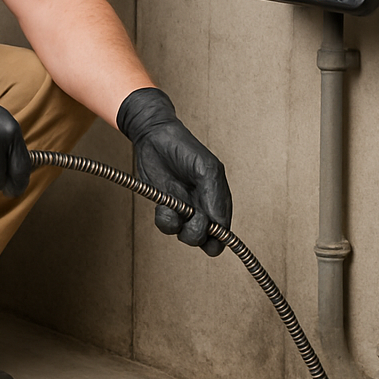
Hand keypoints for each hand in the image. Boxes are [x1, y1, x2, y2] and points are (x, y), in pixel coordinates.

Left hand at [116, 87, 231, 255]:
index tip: (209, 226)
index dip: (218, 237)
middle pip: (206, 242)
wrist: (153, 136)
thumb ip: (215, 196)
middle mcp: (203, 208)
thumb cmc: (184, 148)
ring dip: (178, 226)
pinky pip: (167, 226)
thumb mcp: (206, 168)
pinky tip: (163, 203)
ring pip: (185, 236)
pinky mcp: (166, 207)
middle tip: (192, 216)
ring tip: (174, 205)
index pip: (224, 234)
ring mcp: (184, 209)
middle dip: (197, 233)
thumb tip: (218, 225)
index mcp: (219, 200)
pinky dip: (164, 218)